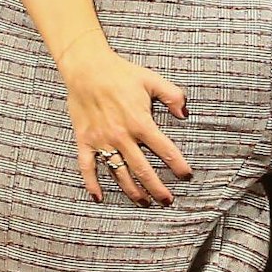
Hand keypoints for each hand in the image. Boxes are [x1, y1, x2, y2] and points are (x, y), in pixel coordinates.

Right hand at [56, 38, 192, 204]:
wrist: (86, 69)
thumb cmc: (121, 73)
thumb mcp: (152, 80)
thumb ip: (173, 96)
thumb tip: (185, 115)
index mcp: (140, 122)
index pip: (165, 150)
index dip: (178, 165)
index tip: (186, 176)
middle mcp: (122, 136)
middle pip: (142, 170)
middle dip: (157, 188)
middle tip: (167, 200)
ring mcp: (102, 141)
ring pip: (119, 173)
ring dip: (132, 190)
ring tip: (143, 202)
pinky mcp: (85, 141)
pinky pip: (87, 167)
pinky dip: (92, 183)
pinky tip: (98, 197)